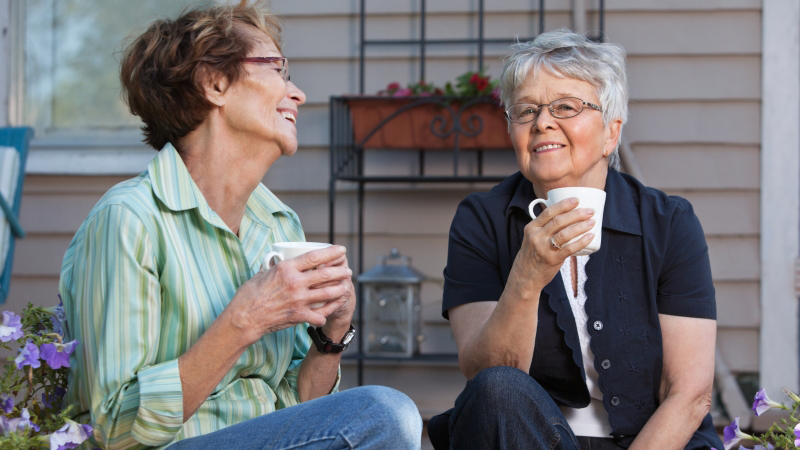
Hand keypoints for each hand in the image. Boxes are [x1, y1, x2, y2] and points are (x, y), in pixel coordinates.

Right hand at [224, 245, 352, 344]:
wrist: (244, 318)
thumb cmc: (249, 295)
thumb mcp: (261, 273)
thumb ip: (274, 265)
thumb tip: (276, 258)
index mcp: (286, 268)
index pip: (315, 257)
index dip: (331, 253)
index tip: (341, 251)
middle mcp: (295, 282)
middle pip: (326, 274)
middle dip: (341, 271)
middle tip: (347, 270)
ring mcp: (298, 299)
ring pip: (327, 293)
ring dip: (340, 290)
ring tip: (345, 287)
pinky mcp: (299, 315)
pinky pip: (320, 315)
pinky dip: (326, 313)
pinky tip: (331, 310)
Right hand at [506, 197, 595, 297]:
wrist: (525, 276)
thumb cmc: (532, 254)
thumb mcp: (532, 237)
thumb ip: (544, 227)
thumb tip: (565, 215)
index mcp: (532, 228)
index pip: (548, 212)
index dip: (564, 205)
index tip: (576, 200)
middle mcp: (537, 236)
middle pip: (559, 221)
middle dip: (577, 214)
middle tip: (590, 211)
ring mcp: (544, 248)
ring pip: (565, 233)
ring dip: (581, 226)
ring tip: (592, 222)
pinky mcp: (552, 259)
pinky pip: (569, 249)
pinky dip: (581, 241)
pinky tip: (590, 236)